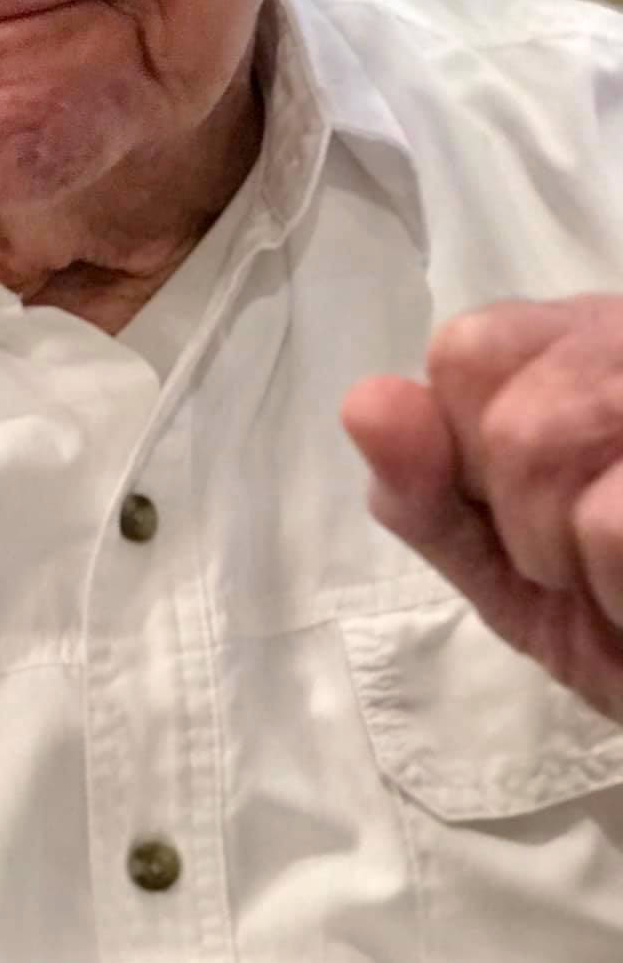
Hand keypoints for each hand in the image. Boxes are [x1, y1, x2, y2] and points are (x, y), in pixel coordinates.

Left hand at [343, 295, 622, 720]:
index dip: (474, 454)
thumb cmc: (621, 620)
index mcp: (588, 342)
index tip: (537, 514)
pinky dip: (620, 593)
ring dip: (576, 562)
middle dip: (530, 526)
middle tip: (595, 562)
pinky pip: (610, 523)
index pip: (468, 350)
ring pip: (543, 444)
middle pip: (506, 416)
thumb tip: (364, 405)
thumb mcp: (506, 566)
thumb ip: (425, 490)